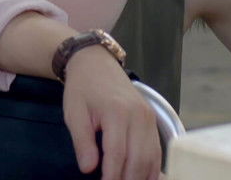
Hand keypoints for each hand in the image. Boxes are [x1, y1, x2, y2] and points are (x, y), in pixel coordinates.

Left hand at [62, 47, 160, 179]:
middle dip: (127, 179)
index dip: (111, 176)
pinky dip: (151, 168)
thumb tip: (88, 169)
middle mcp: (138, 116)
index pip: (117, 153)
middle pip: (138, 159)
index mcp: (117, 112)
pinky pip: (156, 151)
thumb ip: (82, 141)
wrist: (96, 63)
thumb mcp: (74, 113)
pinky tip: (142, 178)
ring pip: (151, 157)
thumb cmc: (83, 88)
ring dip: (141, 177)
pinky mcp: (153, 121)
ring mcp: (149, 118)